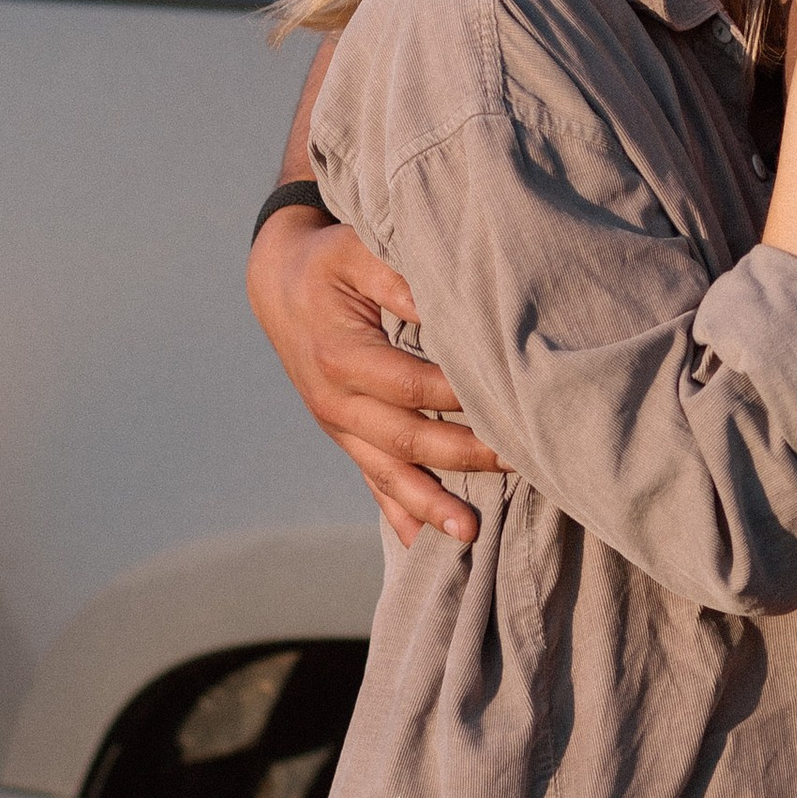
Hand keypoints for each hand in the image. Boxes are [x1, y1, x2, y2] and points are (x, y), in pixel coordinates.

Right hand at [246, 207, 501, 547]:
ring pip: (389, 474)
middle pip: (407, 439)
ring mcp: (338, 427)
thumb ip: (397, 277)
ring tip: (471, 533)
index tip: (508, 402)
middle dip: (464, 455)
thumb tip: (442, 305)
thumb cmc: (328, 264)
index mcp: (341, 357)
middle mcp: (336, 402)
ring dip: (431, 504)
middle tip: (519, 463)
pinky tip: (424, 544)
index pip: (412, 387)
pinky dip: (399, 513)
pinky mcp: (344, 438)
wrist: (277, 285)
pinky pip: (372, 482)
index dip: (460, 398)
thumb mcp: (355, 252)